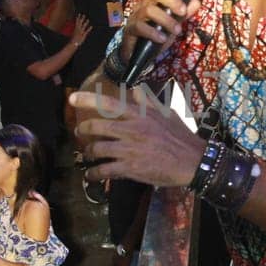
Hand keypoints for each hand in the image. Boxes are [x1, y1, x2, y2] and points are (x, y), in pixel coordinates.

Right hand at [68, 16, 92, 45]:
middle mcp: (78, 29)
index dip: (78, 18)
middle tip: (83, 15)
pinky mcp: (83, 35)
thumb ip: (75, 29)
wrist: (73, 43)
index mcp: (75, 28)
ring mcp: (81, 32)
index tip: (79, 14)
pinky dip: (89, 29)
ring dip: (85, 23)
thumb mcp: (73, 33)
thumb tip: (75, 27)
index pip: (77, 22)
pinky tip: (91, 26)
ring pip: (83, 26)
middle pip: (80, 23)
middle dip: (82, 19)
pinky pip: (86, 31)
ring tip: (88, 20)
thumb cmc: (73, 39)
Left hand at [69, 83, 204, 187]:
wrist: (193, 161)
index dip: (88, 99)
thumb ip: (148, 102)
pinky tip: (91, 175)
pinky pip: (105, 170)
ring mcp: (130, 149)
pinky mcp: (131, 168)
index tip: (72, 99)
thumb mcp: (166, 113)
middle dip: (84, 129)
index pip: (109, 103)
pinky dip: (94, 173)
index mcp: (140, 115)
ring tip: (86, 155)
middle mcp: (132, 130)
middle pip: (98, 127)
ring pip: (98, 149)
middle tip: (80, 132)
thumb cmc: (181, 136)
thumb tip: (136, 89)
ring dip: (88, 152)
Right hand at [124, 0, 201, 51]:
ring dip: (166, 20)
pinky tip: (162, 39)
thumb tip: (196, 1)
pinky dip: (153, 33)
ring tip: (176, 31)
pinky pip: (140, 26)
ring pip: (150, 9)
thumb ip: (184, 13)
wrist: (137, 55)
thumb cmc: (156, 35)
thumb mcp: (174, 24)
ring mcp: (137, 15)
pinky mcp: (131, 29)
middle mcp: (146, 3)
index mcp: (157, 0)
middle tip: (183, 11)